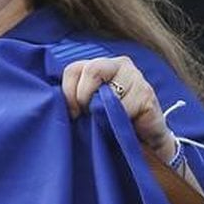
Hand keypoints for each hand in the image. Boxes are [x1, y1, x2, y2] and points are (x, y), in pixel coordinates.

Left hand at [62, 56, 176, 162]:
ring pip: (108, 91)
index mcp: (101, 64)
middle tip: (88, 115)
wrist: (144, 139)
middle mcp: (119, 64)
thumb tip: (57, 103)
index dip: (68, 92)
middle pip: (92, 70)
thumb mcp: (89, 106)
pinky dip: (118, 121)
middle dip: (84, 97)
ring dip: (103, 112)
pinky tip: (122, 126)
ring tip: (106, 122)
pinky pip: (124, 107)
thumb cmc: (111, 121)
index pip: (73, 69)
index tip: (72, 113)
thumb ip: (76, 98)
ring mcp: (136, 77)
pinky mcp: (147, 95)